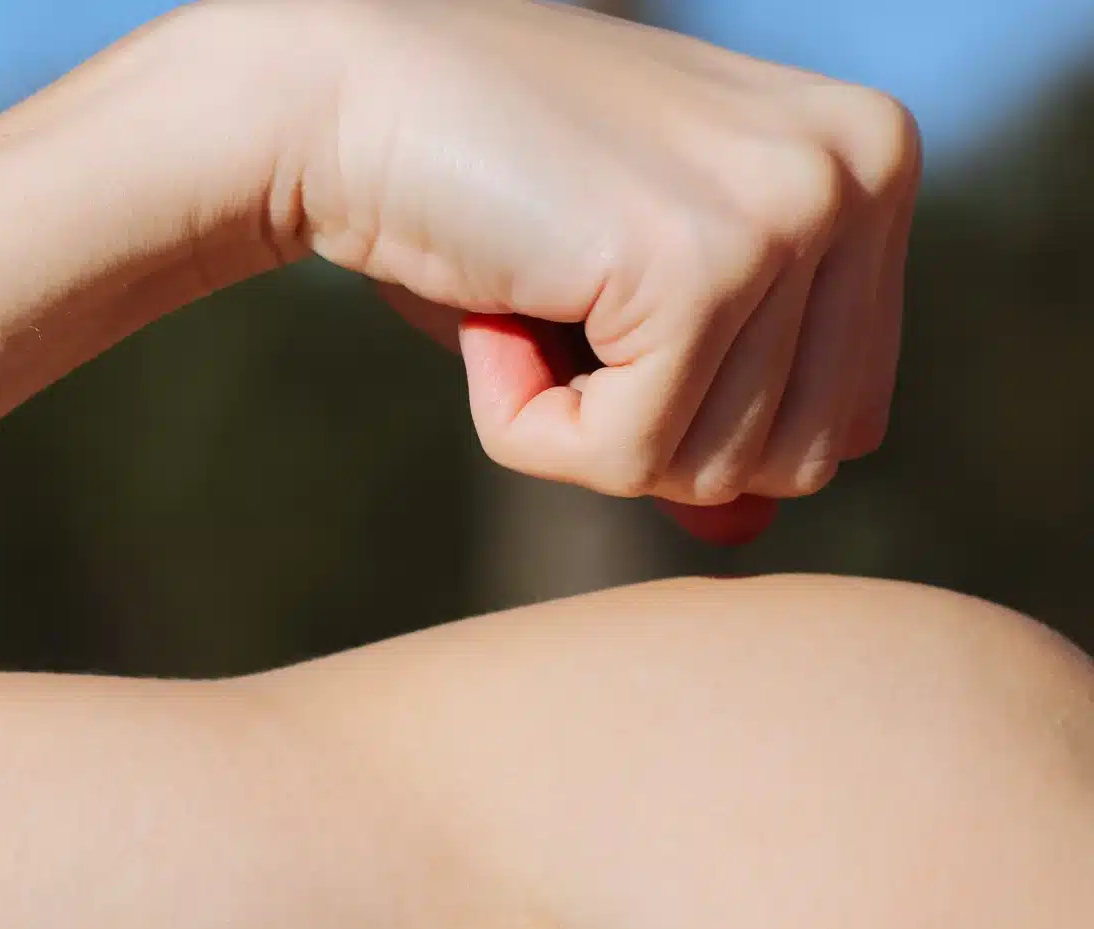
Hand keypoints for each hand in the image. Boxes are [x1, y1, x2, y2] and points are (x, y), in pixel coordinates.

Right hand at [220, 0, 920, 521]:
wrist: (343, 101)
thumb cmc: (472, 193)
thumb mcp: (622, 305)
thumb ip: (709, 406)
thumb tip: (753, 539)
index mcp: (872, 164)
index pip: (842, 415)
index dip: (697, 413)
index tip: (601, 310)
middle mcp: (862, 173)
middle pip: (797, 458)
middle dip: (651, 431)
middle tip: (557, 314)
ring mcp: (792, 211)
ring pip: (713, 471)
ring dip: (578, 427)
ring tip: (521, 300)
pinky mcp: (702, 266)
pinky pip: (624, 459)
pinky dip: (524, 427)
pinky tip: (492, 317)